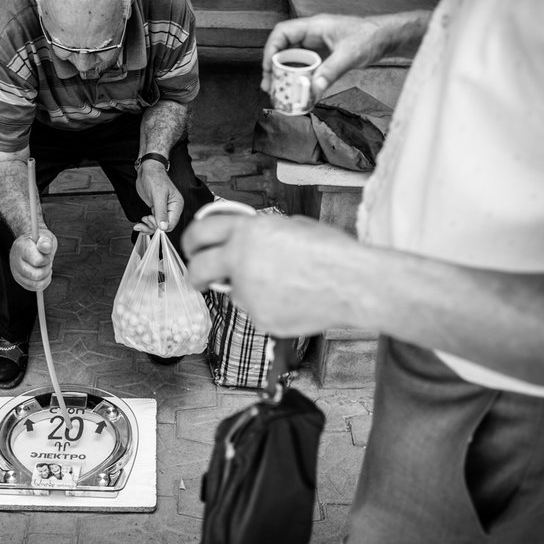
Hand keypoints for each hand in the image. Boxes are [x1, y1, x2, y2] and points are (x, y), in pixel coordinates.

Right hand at [9, 228, 57, 291]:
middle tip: (47, 262)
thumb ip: (46, 241)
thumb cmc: (39, 241)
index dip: (46, 259)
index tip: (47, 254)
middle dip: (47, 269)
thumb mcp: (45, 236)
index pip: (37, 261)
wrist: (31, 244)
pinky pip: (35, 288)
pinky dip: (43, 283)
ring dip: (46, 277)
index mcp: (21, 247)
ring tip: (46, 268)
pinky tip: (43, 273)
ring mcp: (16, 272)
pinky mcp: (20, 280)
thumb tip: (46, 248)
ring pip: (36, 284)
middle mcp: (16, 261)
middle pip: (37, 275)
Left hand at [135, 162, 183, 232]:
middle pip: (164, 227)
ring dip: (148, 227)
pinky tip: (140, 224)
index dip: (160, 225)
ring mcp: (164, 210)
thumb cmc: (155, 178)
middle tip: (145, 218)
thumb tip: (163, 227)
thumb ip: (161, 212)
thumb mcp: (158, 195)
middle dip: (153, 226)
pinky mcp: (156, 210)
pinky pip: (153, 222)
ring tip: (141, 222)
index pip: (172, 223)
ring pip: (157, 226)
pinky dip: (146, 225)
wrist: (147, 170)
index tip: (151, 218)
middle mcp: (172, 209)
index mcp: (177, 205)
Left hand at [182, 213, 360, 336]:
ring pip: (235, 293)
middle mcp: (240, 259)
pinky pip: (256, 311)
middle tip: (198, 280)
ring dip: (249, 291)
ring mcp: (248, 291)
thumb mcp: (291, 226)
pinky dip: (269, 308)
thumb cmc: (330, 252)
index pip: (201, 231)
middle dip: (194, 275)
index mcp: (248, 231)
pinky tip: (295, 299)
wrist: (352, 283)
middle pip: (198, 268)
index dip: (192, 240)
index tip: (192, 250)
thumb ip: (260, 234)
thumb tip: (243, 242)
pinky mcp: (259, 317)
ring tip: (288, 285)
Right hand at [261, 13, 400, 101]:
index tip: (268, 69)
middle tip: (270, 86)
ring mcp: (317, 45)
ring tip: (280, 91)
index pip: (282, 33)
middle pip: (283, 48)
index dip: (271, 50)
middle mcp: (312, 34)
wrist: (386, 38)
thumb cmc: (370, 37)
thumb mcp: (350, 55)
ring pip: (292, 58)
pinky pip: (305, 66)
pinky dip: (299, 78)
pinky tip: (299, 90)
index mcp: (314, 27)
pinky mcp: (323, 55)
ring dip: (285, 74)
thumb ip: (331, 72)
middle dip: (274, 67)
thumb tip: (313, 90)